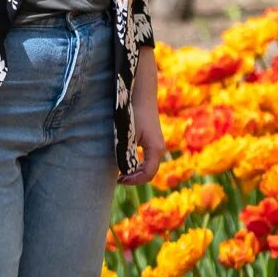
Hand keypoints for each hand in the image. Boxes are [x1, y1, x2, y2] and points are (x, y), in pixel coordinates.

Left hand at [117, 54, 163, 184]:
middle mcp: (159, 149)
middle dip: (134, 178)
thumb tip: (122, 170)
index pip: (148, 175)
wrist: (141, 95)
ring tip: (120, 173)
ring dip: (135, 171)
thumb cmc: (134, 114)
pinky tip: (125, 161)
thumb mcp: (128, 136)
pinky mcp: (152, 141)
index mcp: (155, 149)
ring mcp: (157, 145)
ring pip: (148, 166)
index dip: (134, 181)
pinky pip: (147, 159)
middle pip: (149, 173)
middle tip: (118, 179)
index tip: (120, 180)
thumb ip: (126, 154)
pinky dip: (137, 164)